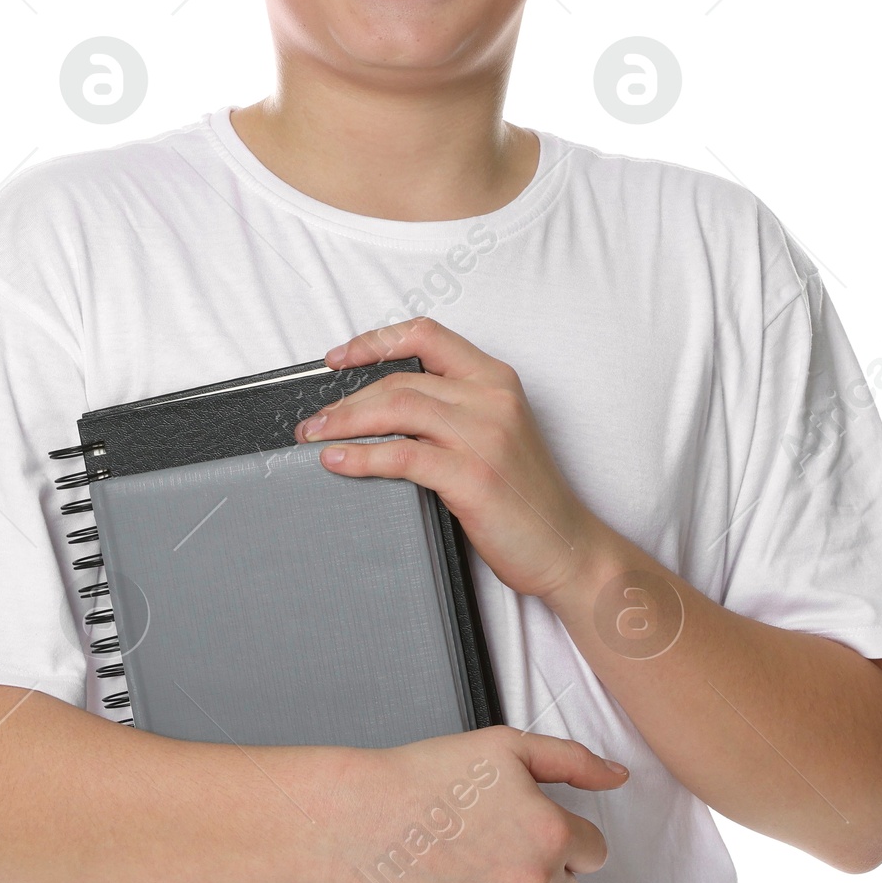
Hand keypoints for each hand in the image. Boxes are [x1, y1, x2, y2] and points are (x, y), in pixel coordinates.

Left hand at [295, 315, 607, 607]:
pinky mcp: (472, 476)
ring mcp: (484, 435)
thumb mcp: (493, 436)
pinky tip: (337, 461)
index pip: (426, 335)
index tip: (338, 358)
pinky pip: (401, 454)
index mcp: (496, 380)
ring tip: (314, 437)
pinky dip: (360, 455)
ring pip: (396, 407)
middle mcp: (491, 398)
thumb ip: (449, 414)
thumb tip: (378, 414)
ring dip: (344, 422)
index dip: (374, 341)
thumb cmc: (526, 498)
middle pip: (401, 378)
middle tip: (314, 420)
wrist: (567, 547)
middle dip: (346, 398)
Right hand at [322, 726, 627, 882]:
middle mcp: (534, 881)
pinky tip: (451, 878)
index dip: (563, 833)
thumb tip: (618, 777)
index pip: (594, 852)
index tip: (529, 822)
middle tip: (493, 835)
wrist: (364, 815)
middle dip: (542, 864)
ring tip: (470, 857)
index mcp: (551, 833)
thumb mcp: (507, 747)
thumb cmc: (431, 774)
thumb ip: (573, 761)